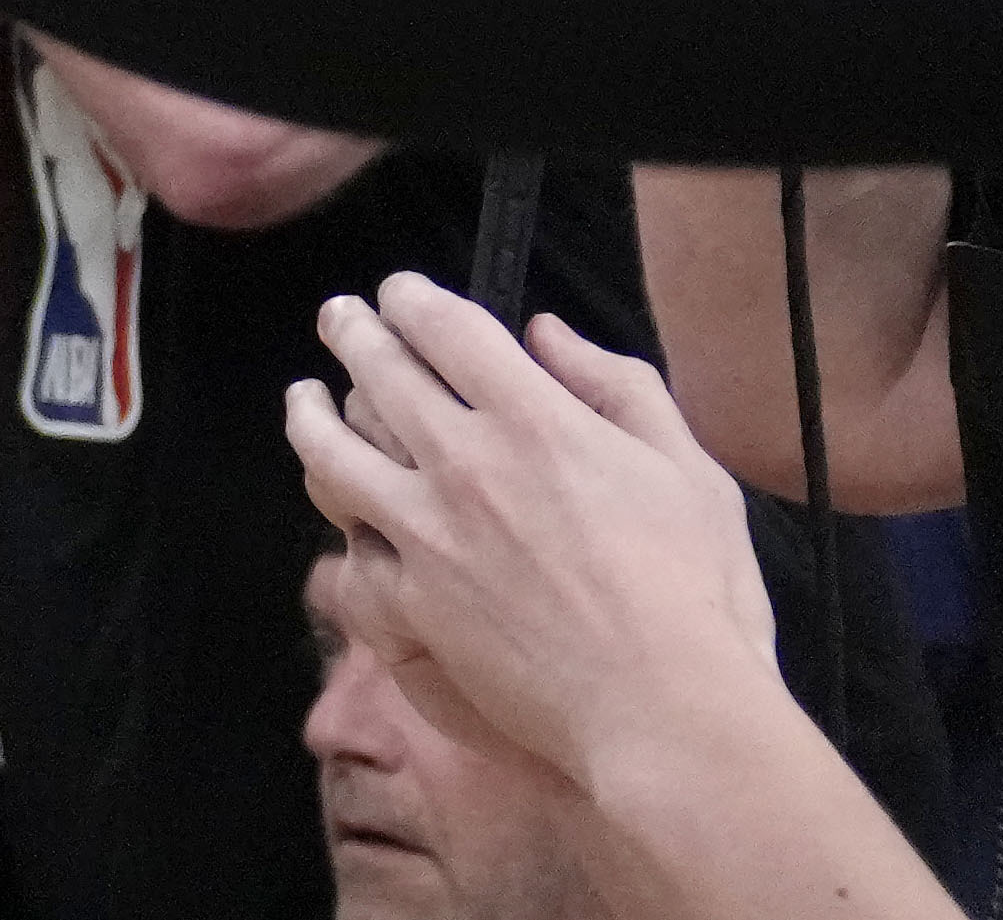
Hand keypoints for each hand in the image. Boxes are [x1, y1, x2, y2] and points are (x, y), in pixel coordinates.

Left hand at [290, 286, 813, 811]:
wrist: (667, 710)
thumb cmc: (699, 593)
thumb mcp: (689, 470)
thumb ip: (617, 386)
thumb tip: (547, 332)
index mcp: (534, 419)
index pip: (442, 325)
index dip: (409, 298)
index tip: (398, 293)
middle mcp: (464, 463)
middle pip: (376, 371)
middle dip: (350, 330)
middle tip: (339, 317)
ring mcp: (427, 534)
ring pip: (331, 452)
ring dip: (310, 415)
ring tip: (304, 399)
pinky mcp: (411, 603)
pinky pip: (349, 550)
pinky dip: (341, 524)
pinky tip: (338, 511)